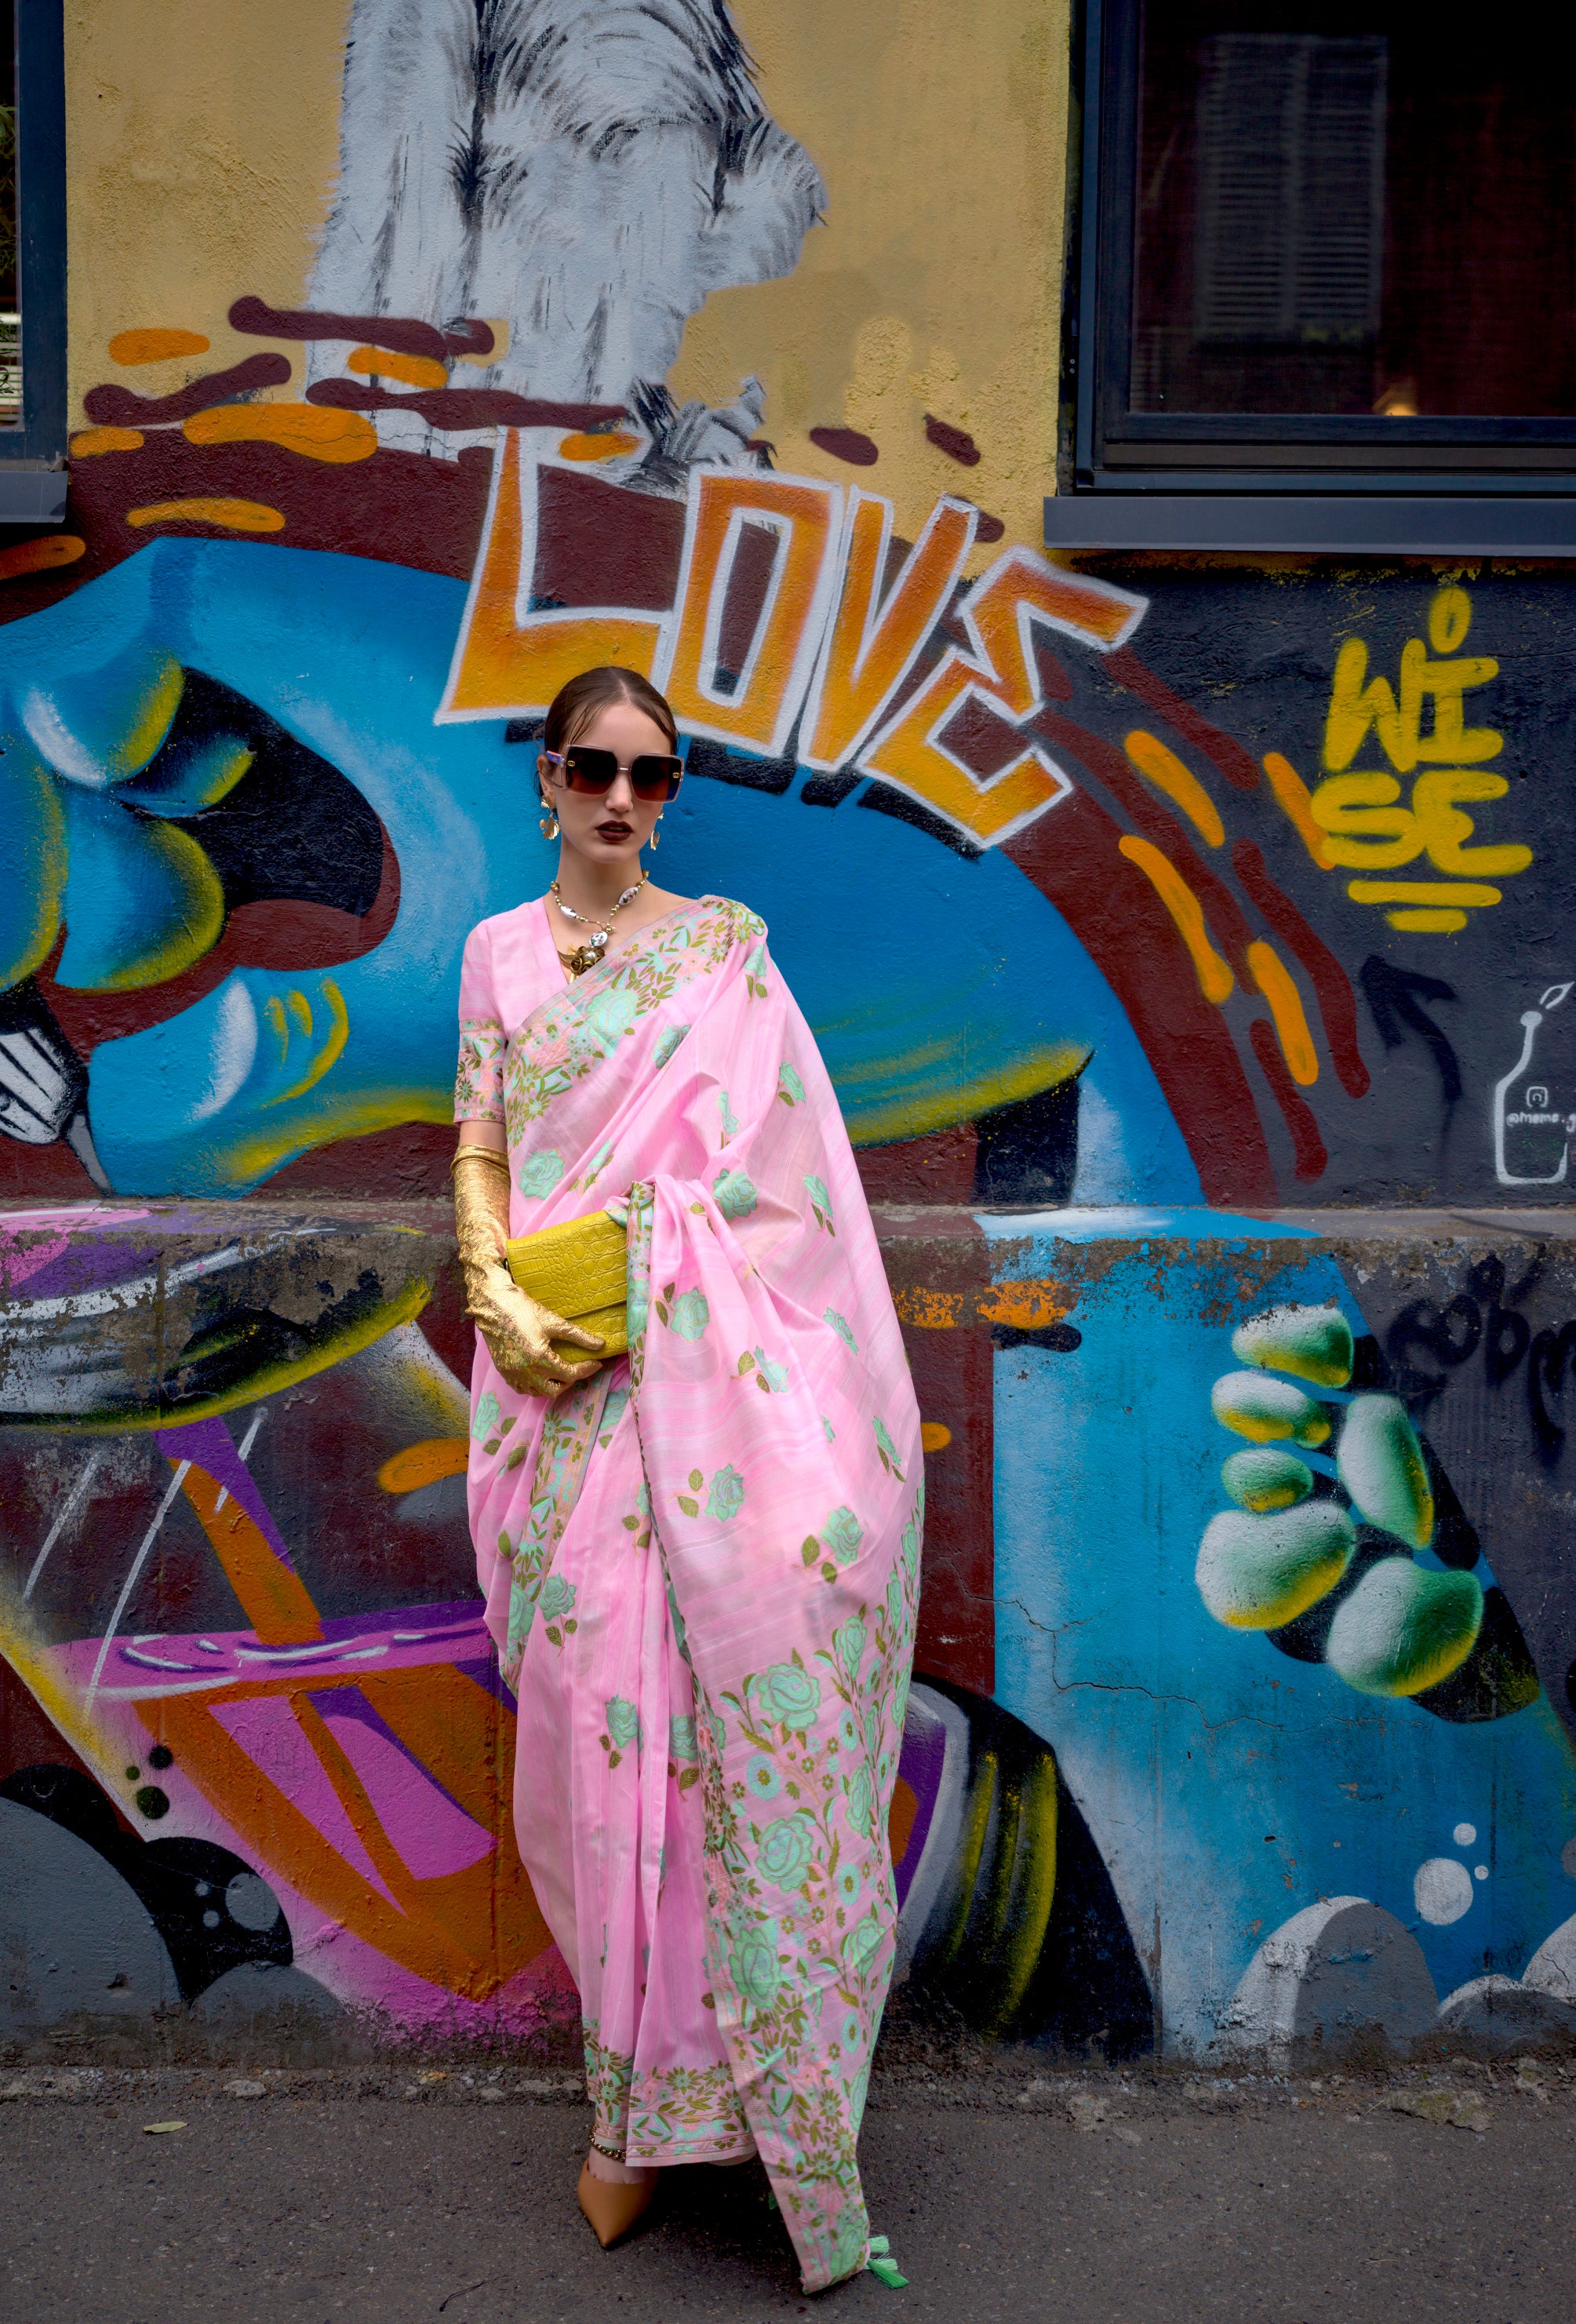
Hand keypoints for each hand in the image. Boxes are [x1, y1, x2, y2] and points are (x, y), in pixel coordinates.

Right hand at [472, 1236, 606, 1399]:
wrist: (493, 1305)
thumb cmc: (524, 1310)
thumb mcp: (554, 1322)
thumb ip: (578, 1336)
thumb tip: (601, 1344)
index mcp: (540, 1359)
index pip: (569, 1374)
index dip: (586, 1369)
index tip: (596, 1363)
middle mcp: (525, 1371)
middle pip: (555, 1390)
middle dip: (569, 1381)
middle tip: (576, 1368)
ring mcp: (513, 1374)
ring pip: (537, 1392)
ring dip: (551, 1385)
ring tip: (559, 1372)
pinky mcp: (503, 1372)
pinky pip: (522, 1388)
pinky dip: (534, 1385)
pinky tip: (540, 1373)